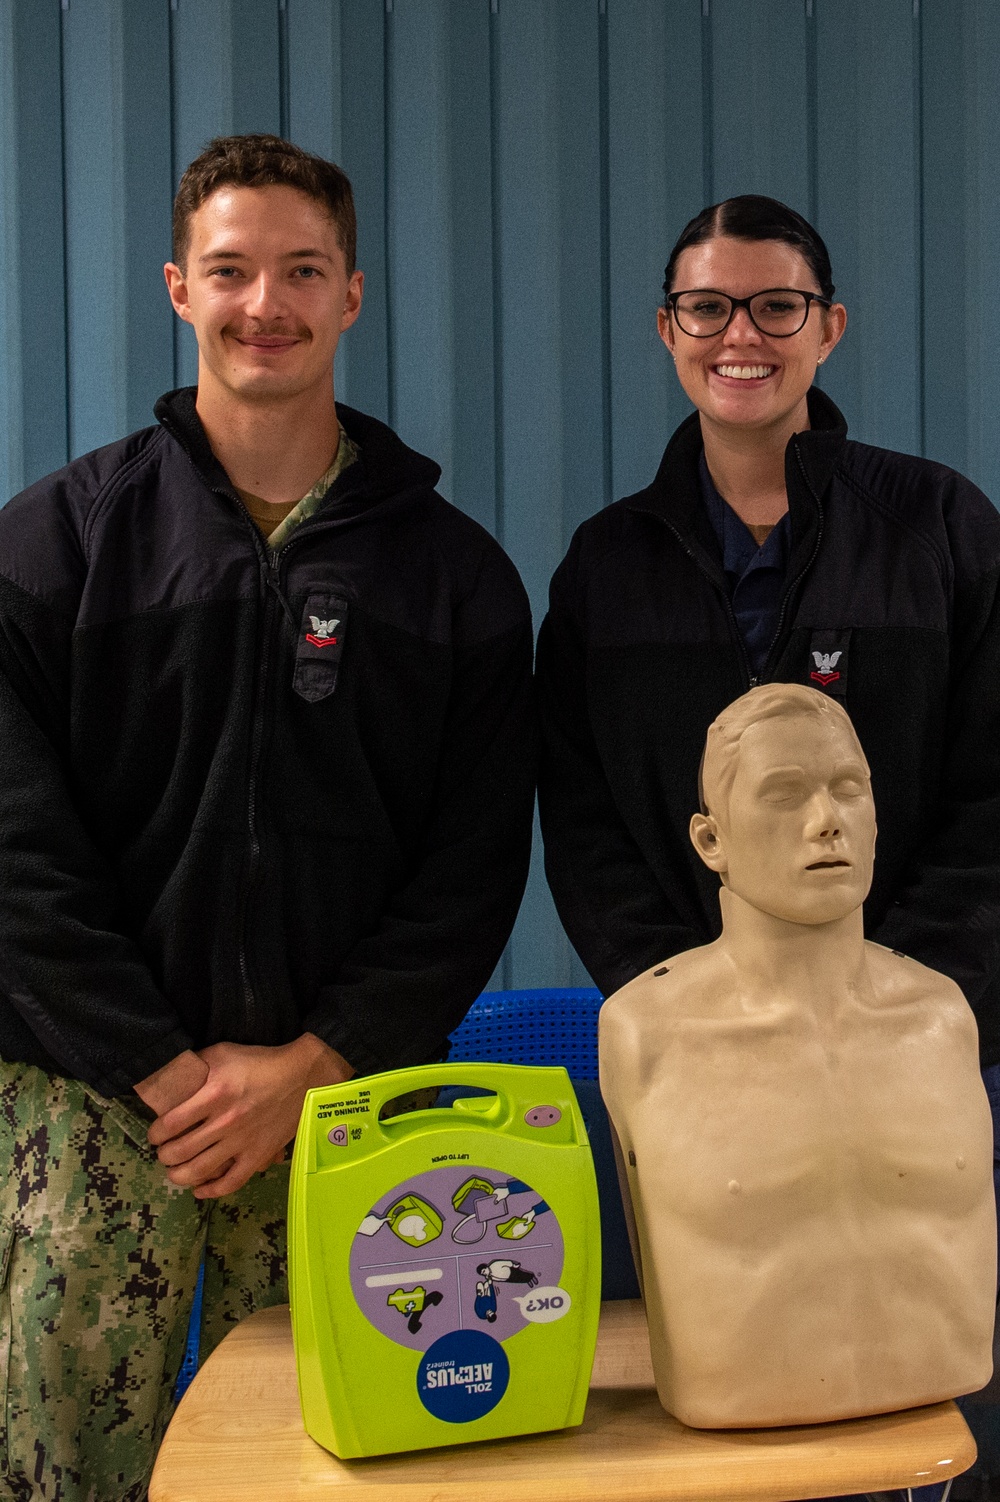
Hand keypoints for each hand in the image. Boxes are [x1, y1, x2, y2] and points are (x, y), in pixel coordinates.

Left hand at [146, 1033, 353, 1198]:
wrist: (300, 1076)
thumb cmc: (258, 1062)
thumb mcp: (223, 1052)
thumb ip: (196, 1064)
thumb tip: (172, 1077)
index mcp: (214, 1094)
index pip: (170, 1123)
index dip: (155, 1133)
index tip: (155, 1134)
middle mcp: (225, 1122)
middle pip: (180, 1151)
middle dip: (164, 1155)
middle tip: (163, 1152)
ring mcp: (242, 1142)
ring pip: (200, 1171)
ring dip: (179, 1176)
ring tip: (174, 1171)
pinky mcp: (258, 1155)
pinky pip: (231, 1182)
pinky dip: (211, 1191)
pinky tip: (199, 1190)